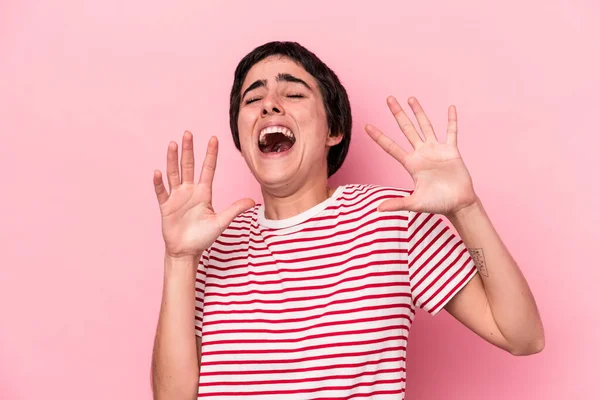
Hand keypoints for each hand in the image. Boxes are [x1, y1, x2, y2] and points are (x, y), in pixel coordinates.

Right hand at [153, 132, 254, 258]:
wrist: (187, 251)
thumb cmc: (203, 237)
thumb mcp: (221, 222)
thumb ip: (235, 209)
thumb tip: (253, 201)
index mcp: (204, 193)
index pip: (208, 169)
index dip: (211, 154)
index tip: (213, 138)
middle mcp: (190, 191)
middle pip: (188, 166)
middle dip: (189, 150)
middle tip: (188, 133)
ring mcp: (177, 197)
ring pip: (174, 174)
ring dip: (173, 160)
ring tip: (173, 144)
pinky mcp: (166, 206)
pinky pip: (162, 192)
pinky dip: (159, 183)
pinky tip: (158, 172)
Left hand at [365, 96, 477, 216]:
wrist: (458, 204)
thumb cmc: (437, 204)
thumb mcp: (415, 203)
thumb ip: (397, 204)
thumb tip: (377, 209)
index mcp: (411, 164)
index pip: (390, 147)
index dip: (379, 137)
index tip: (367, 126)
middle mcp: (421, 153)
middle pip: (406, 129)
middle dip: (398, 114)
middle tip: (389, 99)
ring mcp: (436, 150)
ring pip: (425, 126)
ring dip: (419, 112)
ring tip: (411, 98)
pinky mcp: (451, 150)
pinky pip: (451, 132)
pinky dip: (451, 120)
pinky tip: (450, 107)